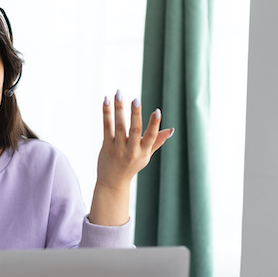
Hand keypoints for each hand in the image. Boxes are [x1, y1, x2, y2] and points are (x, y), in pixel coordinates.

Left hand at [88, 90, 172, 225]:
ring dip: (118, 109)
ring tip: (119, 93)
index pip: (151, 137)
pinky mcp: (106, 146)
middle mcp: (131, 150)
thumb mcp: (146, 156)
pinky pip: (106, 127)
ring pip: (118, 126)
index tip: (157, 111)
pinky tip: (106, 100)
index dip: (154, 124)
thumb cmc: (131, 166)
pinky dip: (106, 114)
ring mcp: (117, 148)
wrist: (113, 182)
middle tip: (136, 99)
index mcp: (143, 152)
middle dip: (135, 114)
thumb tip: (171, 130)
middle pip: (134, 130)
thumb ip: (156, 142)